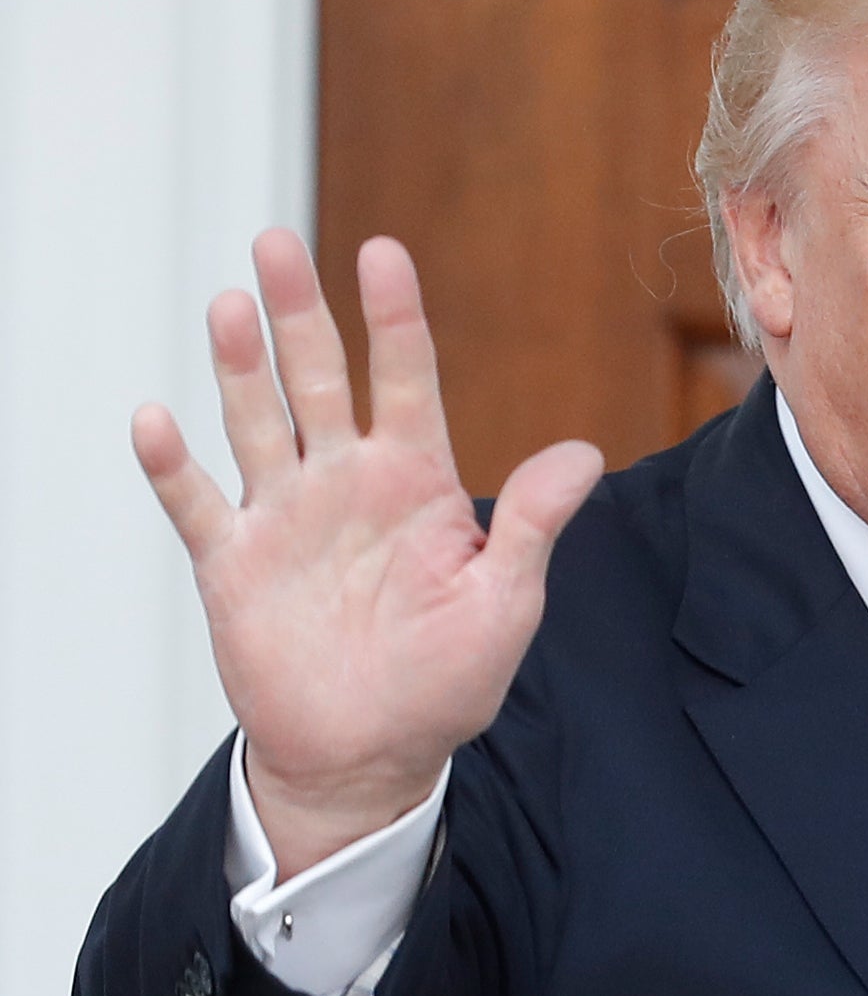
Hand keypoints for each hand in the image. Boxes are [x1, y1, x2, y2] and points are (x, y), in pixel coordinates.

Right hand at [133, 230, 601, 879]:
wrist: (371, 753)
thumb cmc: (447, 681)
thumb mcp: (505, 603)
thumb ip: (533, 525)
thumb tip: (584, 454)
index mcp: (417, 484)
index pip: (406, 382)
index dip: (394, 319)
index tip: (382, 253)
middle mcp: (344, 484)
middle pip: (316, 379)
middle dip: (299, 313)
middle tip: (278, 242)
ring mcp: (284, 517)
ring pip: (255, 422)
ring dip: (239, 367)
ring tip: (231, 306)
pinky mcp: (233, 561)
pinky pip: (196, 503)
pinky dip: (172, 465)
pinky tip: (156, 420)